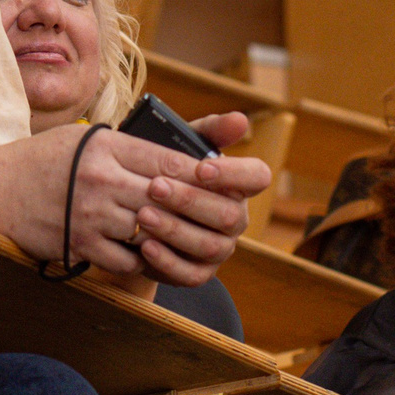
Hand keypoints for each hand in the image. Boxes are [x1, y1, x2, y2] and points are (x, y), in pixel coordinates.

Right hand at [0, 124, 264, 285]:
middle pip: (167, 197)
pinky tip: (146, 254)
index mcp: (106, 145)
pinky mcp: (78, 243)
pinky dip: (141, 259)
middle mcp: (101, 177)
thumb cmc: (40, 160)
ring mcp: (90, 213)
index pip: (168, 160)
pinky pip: (126, 259)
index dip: (202, 173)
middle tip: (217, 218)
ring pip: (150, 230)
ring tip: (184, 237)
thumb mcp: (82, 139)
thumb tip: (174, 157)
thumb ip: (125, 146)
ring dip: (168, 236)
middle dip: (195, 208)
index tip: (224, 180)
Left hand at [114, 121, 272, 283]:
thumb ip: (209, 130)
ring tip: (143, 214)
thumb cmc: (168, 169)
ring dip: (175, 230)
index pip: (257, 177)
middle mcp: (236, 219)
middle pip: (228, 215)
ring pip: (209, 245)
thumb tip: (240, 120)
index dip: (234, 174)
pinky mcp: (199, 272)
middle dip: (190, 200)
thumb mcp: (183, 144)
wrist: (137, 205)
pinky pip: (191, 274)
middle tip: (156, 187)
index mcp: (239, 185)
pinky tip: (145, 245)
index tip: (200, 168)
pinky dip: (167, 261)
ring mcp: (221, 248)